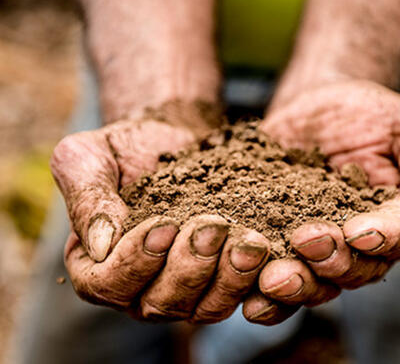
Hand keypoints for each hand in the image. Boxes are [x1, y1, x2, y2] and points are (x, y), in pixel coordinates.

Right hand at [52, 118, 269, 322]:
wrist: (174, 137)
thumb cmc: (126, 147)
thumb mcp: (87, 157)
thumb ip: (86, 198)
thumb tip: (101, 245)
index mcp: (96, 266)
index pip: (107, 284)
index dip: (135, 261)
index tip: (163, 223)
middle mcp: (139, 288)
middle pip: (161, 303)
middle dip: (190, 267)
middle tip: (214, 225)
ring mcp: (183, 290)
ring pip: (204, 308)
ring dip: (229, 278)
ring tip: (249, 243)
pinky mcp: (219, 280)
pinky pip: (237, 294)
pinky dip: (252, 277)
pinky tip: (266, 248)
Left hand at [241, 79, 399, 323]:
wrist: (315, 106)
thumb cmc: (370, 114)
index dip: (383, 238)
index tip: (358, 231)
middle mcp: (364, 247)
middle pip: (357, 270)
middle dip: (333, 261)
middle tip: (306, 241)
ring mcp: (321, 251)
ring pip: (317, 283)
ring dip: (296, 286)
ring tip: (273, 278)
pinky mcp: (282, 246)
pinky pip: (277, 280)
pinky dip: (264, 295)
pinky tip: (250, 301)